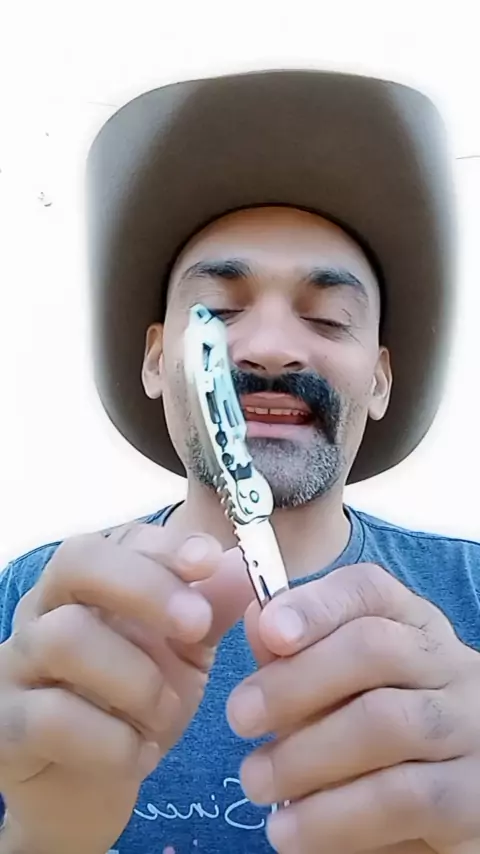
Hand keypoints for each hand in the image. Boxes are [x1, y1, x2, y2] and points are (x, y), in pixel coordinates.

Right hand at [0, 523, 252, 853]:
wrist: (90, 788)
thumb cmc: (138, 703)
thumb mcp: (185, 651)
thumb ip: (213, 607)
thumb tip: (246, 565)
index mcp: (93, 583)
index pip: (120, 538)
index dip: (166, 545)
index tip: (209, 561)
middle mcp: (46, 608)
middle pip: (78, 561)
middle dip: (145, 587)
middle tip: (196, 626)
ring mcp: (18, 662)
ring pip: (64, 637)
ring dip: (135, 679)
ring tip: (165, 715)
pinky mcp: (4, 724)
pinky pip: (49, 717)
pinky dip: (110, 740)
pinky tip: (139, 755)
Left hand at [227, 563, 479, 853]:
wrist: (447, 808)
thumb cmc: (377, 739)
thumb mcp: (337, 690)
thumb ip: (295, 657)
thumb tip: (258, 617)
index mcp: (412, 627)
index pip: (370, 590)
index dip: (315, 604)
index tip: (268, 630)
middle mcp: (449, 665)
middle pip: (373, 648)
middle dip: (294, 681)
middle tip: (239, 717)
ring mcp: (468, 727)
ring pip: (384, 723)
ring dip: (305, 755)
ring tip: (255, 782)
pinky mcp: (472, 797)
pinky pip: (402, 798)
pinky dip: (334, 816)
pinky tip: (291, 832)